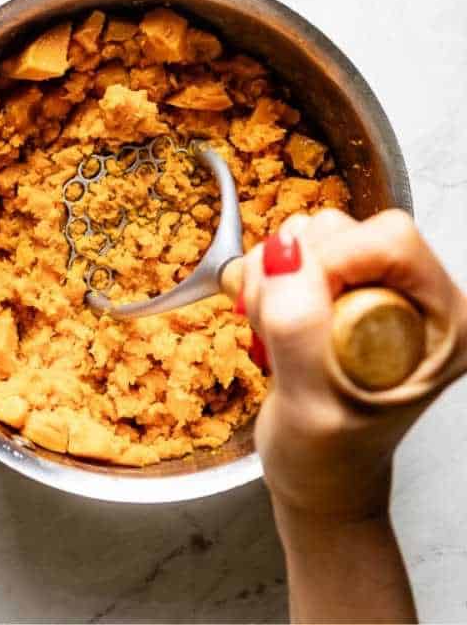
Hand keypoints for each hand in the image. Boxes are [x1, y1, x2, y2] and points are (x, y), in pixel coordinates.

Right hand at [240, 209, 466, 518]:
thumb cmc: (327, 460)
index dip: (331, 262)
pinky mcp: (341, 291)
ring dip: (274, 278)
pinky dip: (265, 281)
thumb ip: (298, 327)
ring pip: (314, 236)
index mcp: (446, 321)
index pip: (389, 241)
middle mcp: (418, 297)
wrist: (320, 482)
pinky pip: (292, 255)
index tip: (295, 312)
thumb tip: (282, 252)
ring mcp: (377, 292)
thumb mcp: (311, 401)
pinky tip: (270, 325)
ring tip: (274, 334)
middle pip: (347, 230)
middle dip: (296, 272)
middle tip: (277, 331)